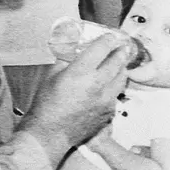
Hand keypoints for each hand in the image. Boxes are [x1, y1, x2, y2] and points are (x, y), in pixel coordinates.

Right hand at [20, 36, 128, 162]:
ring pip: (122, 78)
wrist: (51, 132)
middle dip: (121, 51)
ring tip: (120, 62)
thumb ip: (66, 60)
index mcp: (81, 72)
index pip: (102, 48)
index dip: (109, 40)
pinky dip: (115, 86)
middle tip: (122, 46)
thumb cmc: (47, 104)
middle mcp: (97, 84)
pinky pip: (117, 94)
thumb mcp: (52, 75)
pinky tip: (110, 84)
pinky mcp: (109, 111)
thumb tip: (75, 50)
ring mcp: (106, 99)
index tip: (111, 37)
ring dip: (122, 68)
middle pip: (117, 61)